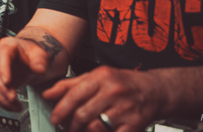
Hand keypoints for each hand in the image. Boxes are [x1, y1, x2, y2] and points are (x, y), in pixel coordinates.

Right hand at [0, 37, 49, 110]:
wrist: (29, 58)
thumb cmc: (31, 54)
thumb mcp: (39, 54)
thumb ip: (40, 62)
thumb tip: (40, 70)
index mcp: (6, 46)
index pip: (1, 57)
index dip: (3, 70)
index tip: (7, 82)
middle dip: (2, 88)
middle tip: (13, 97)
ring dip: (2, 98)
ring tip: (16, 106)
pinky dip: (2, 102)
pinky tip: (12, 106)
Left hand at [42, 66, 160, 131]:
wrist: (155, 91)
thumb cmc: (122, 83)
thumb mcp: (96, 76)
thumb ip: (70, 85)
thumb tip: (48, 94)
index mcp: (101, 77)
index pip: (74, 95)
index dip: (60, 109)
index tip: (54, 118)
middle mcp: (113, 92)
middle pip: (82, 114)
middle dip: (71, 125)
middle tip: (67, 128)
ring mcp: (125, 109)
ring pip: (95, 127)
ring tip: (81, 131)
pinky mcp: (134, 124)